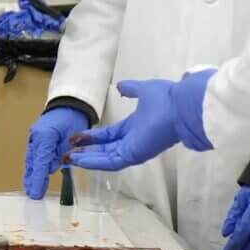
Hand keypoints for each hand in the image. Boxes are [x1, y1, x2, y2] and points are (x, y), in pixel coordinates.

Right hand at [22, 106, 90, 198]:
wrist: (69, 105)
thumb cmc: (72, 119)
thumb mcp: (72, 137)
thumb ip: (61, 154)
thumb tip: (50, 169)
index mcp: (44, 136)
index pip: (40, 162)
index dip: (38, 179)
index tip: (36, 193)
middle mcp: (36, 138)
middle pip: (33, 162)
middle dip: (32, 179)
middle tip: (32, 194)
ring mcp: (35, 138)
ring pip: (31, 160)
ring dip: (31, 174)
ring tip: (30, 189)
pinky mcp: (37, 140)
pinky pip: (34, 156)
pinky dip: (34, 167)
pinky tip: (33, 176)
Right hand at [68, 69, 214, 171]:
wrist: (181, 107)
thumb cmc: (166, 98)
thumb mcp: (144, 90)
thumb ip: (132, 89)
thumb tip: (121, 86)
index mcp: (135, 127)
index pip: (109, 135)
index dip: (92, 137)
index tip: (76, 136)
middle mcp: (133, 141)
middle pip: (105, 149)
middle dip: (86, 152)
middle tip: (68, 152)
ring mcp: (133, 150)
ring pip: (105, 158)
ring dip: (87, 159)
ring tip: (68, 159)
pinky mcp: (133, 155)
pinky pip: (111, 162)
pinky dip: (95, 163)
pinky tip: (79, 161)